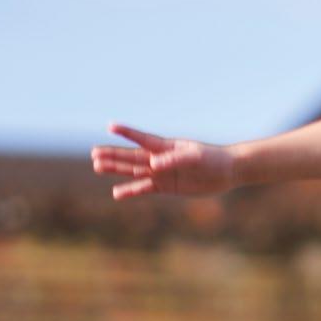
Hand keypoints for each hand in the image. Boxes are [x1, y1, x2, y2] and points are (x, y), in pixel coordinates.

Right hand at [92, 123, 234, 198]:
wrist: (226, 172)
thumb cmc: (213, 159)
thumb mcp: (195, 158)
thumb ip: (174, 160)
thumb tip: (153, 166)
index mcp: (166, 146)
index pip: (142, 139)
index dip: (127, 133)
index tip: (110, 126)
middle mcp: (159, 158)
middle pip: (131, 156)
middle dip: (113, 155)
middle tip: (94, 153)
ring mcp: (161, 172)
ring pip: (134, 171)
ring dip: (116, 170)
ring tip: (97, 167)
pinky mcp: (165, 186)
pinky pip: (144, 188)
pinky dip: (131, 191)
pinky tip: (117, 193)